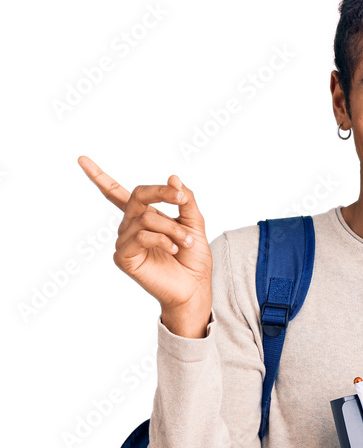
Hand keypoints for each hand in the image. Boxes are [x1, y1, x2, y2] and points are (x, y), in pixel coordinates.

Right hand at [77, 156, 211, 326]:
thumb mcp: (194, 223)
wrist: (195, 288)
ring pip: (146, 218)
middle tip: (181, 201)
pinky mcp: (124, 258)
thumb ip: (185, 201)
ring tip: (187, 242)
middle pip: (137, 196)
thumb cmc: (193, 259)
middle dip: (162, 194)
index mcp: (142, 217)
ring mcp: (125, 242)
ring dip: (172, 228)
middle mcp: (129, 227)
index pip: (116, 193)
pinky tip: (173, 250)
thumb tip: (172, 177)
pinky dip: (162, 239)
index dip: (98, 177)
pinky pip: (141, 236)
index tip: (81, 159)